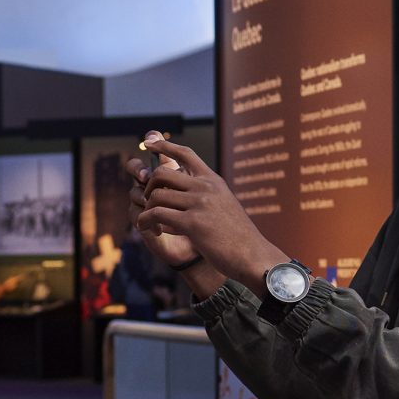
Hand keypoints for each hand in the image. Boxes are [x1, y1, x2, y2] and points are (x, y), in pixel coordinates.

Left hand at [134, 136, 287, 286]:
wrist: (252, 256)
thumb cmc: (237, 236)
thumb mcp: (224, 206)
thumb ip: (206, 196)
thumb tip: (181, 194)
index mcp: (213, 181)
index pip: (186, 154)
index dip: (164, 145)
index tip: (148, 142)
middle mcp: (206, 187)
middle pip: (162, 173)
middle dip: (148, 186)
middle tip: (148, 202)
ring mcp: (199, 203)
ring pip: (156, 195)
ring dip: (146, 209)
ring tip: (147, 221)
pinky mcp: (192, 223)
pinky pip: (157, 214)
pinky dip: (146, 221)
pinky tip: (147, 229)